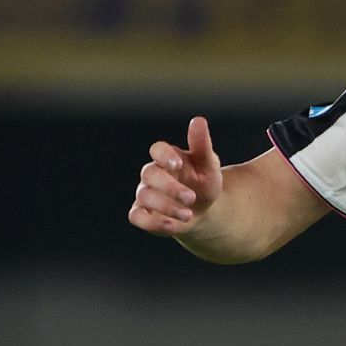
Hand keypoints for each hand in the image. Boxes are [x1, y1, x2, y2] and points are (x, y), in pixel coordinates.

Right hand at [128, 116, 223, 237]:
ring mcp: (144, 193)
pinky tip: (172, 225)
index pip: (157, 150)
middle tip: (191, 198)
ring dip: (166, 207)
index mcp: (168, 158)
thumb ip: (202, 145)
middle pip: (149, 174)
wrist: (204, 211)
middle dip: (169, 187)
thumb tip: (198, 120)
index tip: (177, 164)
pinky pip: (136, 216)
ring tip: (189, 214)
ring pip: (144, 196)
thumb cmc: (205, 183)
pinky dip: (152, 222)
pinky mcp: (142, 213)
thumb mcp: (209, 166)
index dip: (164, 156)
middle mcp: (152, 174)